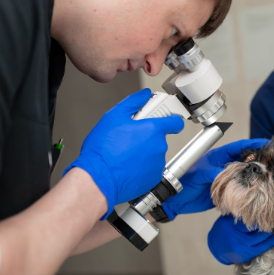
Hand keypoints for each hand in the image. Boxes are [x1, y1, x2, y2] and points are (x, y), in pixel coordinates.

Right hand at [64, 88, 183, 219]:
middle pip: (159, 137)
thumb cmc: (103, 150)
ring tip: (124, 153)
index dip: (171, 119)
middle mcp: (159, 147)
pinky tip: (127, 165)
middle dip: (147, 136)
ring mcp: (158, 164)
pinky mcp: (154, 178)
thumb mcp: (114, 116)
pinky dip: (142, 167)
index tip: (166, 119)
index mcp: (153, 129)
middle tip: (129, 137)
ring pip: (154, 153)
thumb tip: (145, 95)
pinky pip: (151, 169)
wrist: (98, 179)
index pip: (175, 121)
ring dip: (144, 152)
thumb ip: (133, 102)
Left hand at [162, 138, 269, 219]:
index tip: (266, 144)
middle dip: (258, 160)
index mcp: (217, 156)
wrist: (174, 201)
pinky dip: (248, 189)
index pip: (238, 146)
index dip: (253, 144)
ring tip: (269, 175)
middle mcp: (223, 166)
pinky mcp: (224, 191)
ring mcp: (224, 178)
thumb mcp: (200, 174)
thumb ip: (216, 172)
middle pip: (245, 160)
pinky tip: (257, 189)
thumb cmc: (182, 182)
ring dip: (254, 175)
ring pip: (244, 174)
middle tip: (272, 162)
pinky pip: (239, 188)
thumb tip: (232, 174)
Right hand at [208, 215, 273, 264]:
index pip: (251, 218)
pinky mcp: (246, 255)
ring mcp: (241, 247)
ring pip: (262, 240)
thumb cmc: (225, 228)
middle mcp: (236, 237)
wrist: (216, 246)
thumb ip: (242, 214)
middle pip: (259, 229)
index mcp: (231, 224)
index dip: (264, 214)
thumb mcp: (229, 217)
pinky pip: (262, 248)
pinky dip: (271, 242)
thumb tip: (260, 205)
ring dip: (273, 233)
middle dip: (271, 223)